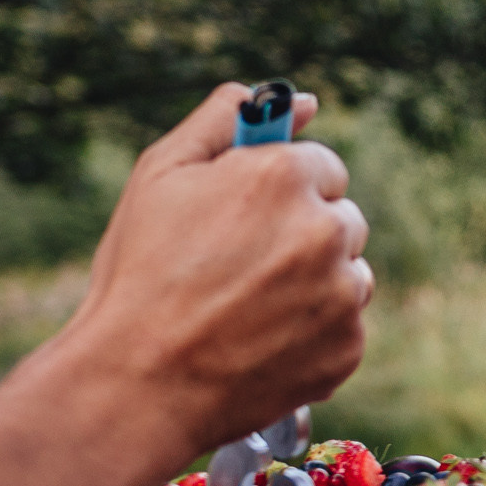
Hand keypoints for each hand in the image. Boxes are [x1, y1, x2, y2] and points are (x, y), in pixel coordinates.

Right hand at [57, 84, 372, 460]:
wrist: (136, 384)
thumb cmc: (139, 274)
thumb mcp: (161, 175)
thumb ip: (225, 120)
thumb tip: (301, 101)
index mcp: (285, 176)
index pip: (320, 166)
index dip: (280, 192)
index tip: (247, 218)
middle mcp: (327, 229)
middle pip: (340, 218)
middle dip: (302, 235)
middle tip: (241, 268)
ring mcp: (343, 293)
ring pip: (348, 274)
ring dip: (314, 285)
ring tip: (246, 310)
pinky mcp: (348, 348)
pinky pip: (343, 328)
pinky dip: (313, 335)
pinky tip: (260, 344)